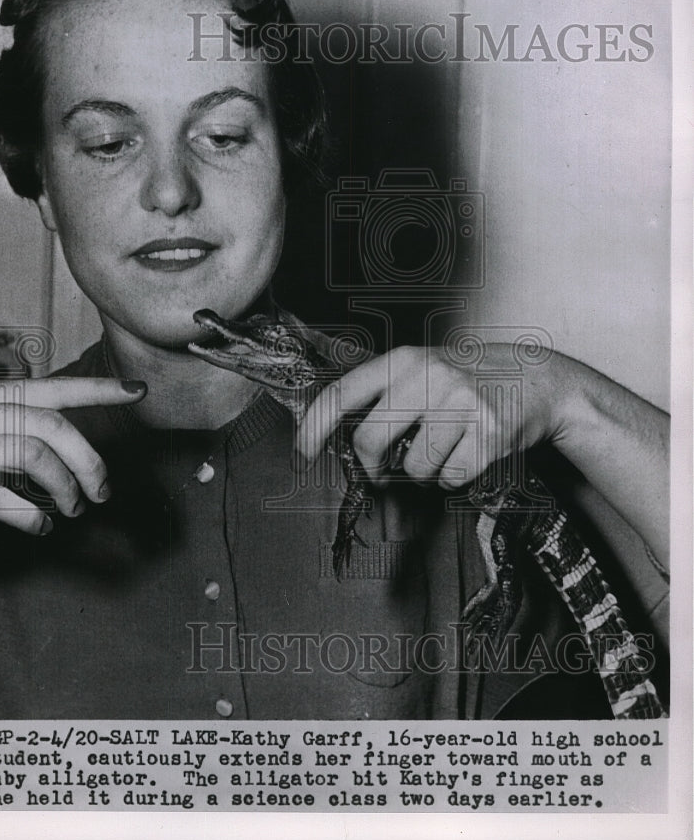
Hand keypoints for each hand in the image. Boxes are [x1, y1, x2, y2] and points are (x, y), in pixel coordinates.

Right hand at [0, 377, 146, 534]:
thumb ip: (14, 430)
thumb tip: (69, 453)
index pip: (54, 388)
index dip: (100, 389)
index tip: (137, 390)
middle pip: (53, 426)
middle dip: (89, 459)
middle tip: (102, 490)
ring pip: (37, 457)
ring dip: (66, 488)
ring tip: (73, 509)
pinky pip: (6, 500)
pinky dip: (32, 517)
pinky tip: (41, 526)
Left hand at [297, 344, 563, 488]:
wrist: (539, 379)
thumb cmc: (469, 381)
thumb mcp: (424, 369)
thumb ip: (385, 396)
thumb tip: (338, 441)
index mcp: (404, 360)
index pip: (341, 394)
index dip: (313, 429)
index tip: (301, 457)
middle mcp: (429, 376)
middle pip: (368, 441)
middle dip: (371, 466)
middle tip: (383, 470)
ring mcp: (461, 403)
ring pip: (413, 468)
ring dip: (423, 473)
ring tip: (444, 449)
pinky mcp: (489, 433)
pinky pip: (450, 479)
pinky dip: (454, 478)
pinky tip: (469, 454)